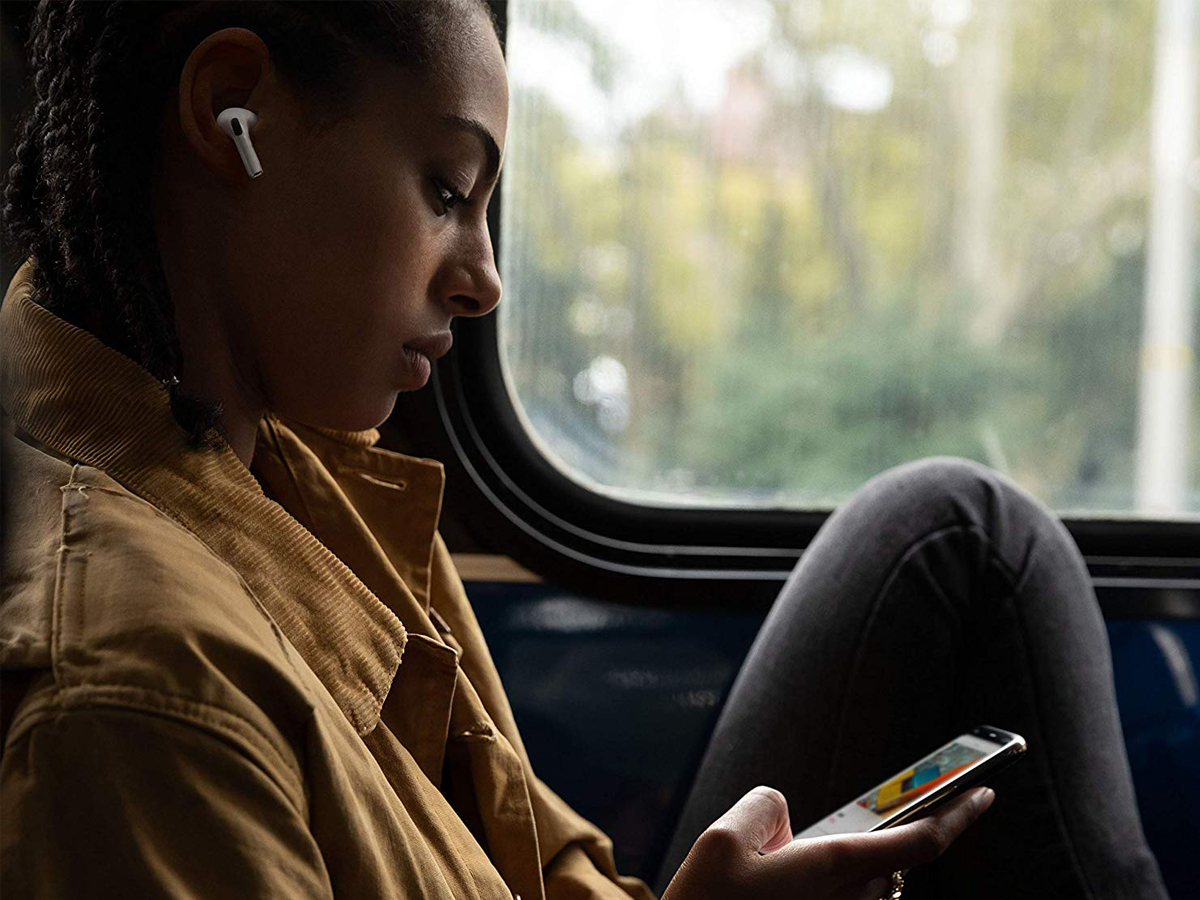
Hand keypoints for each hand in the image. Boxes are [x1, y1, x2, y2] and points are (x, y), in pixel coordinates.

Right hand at [661, 784, 995, 899]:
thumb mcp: (719, 841)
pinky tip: (766, 896)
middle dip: (868, 841)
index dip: (957, 814)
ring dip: (835, 873)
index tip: (983, 792)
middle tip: (827, 837)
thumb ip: (763, 808)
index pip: (919, 840)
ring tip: (770, 877)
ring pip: (859, 888)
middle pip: (885, 863)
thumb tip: (783, 818)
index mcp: (830, 871)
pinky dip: (815, 893)